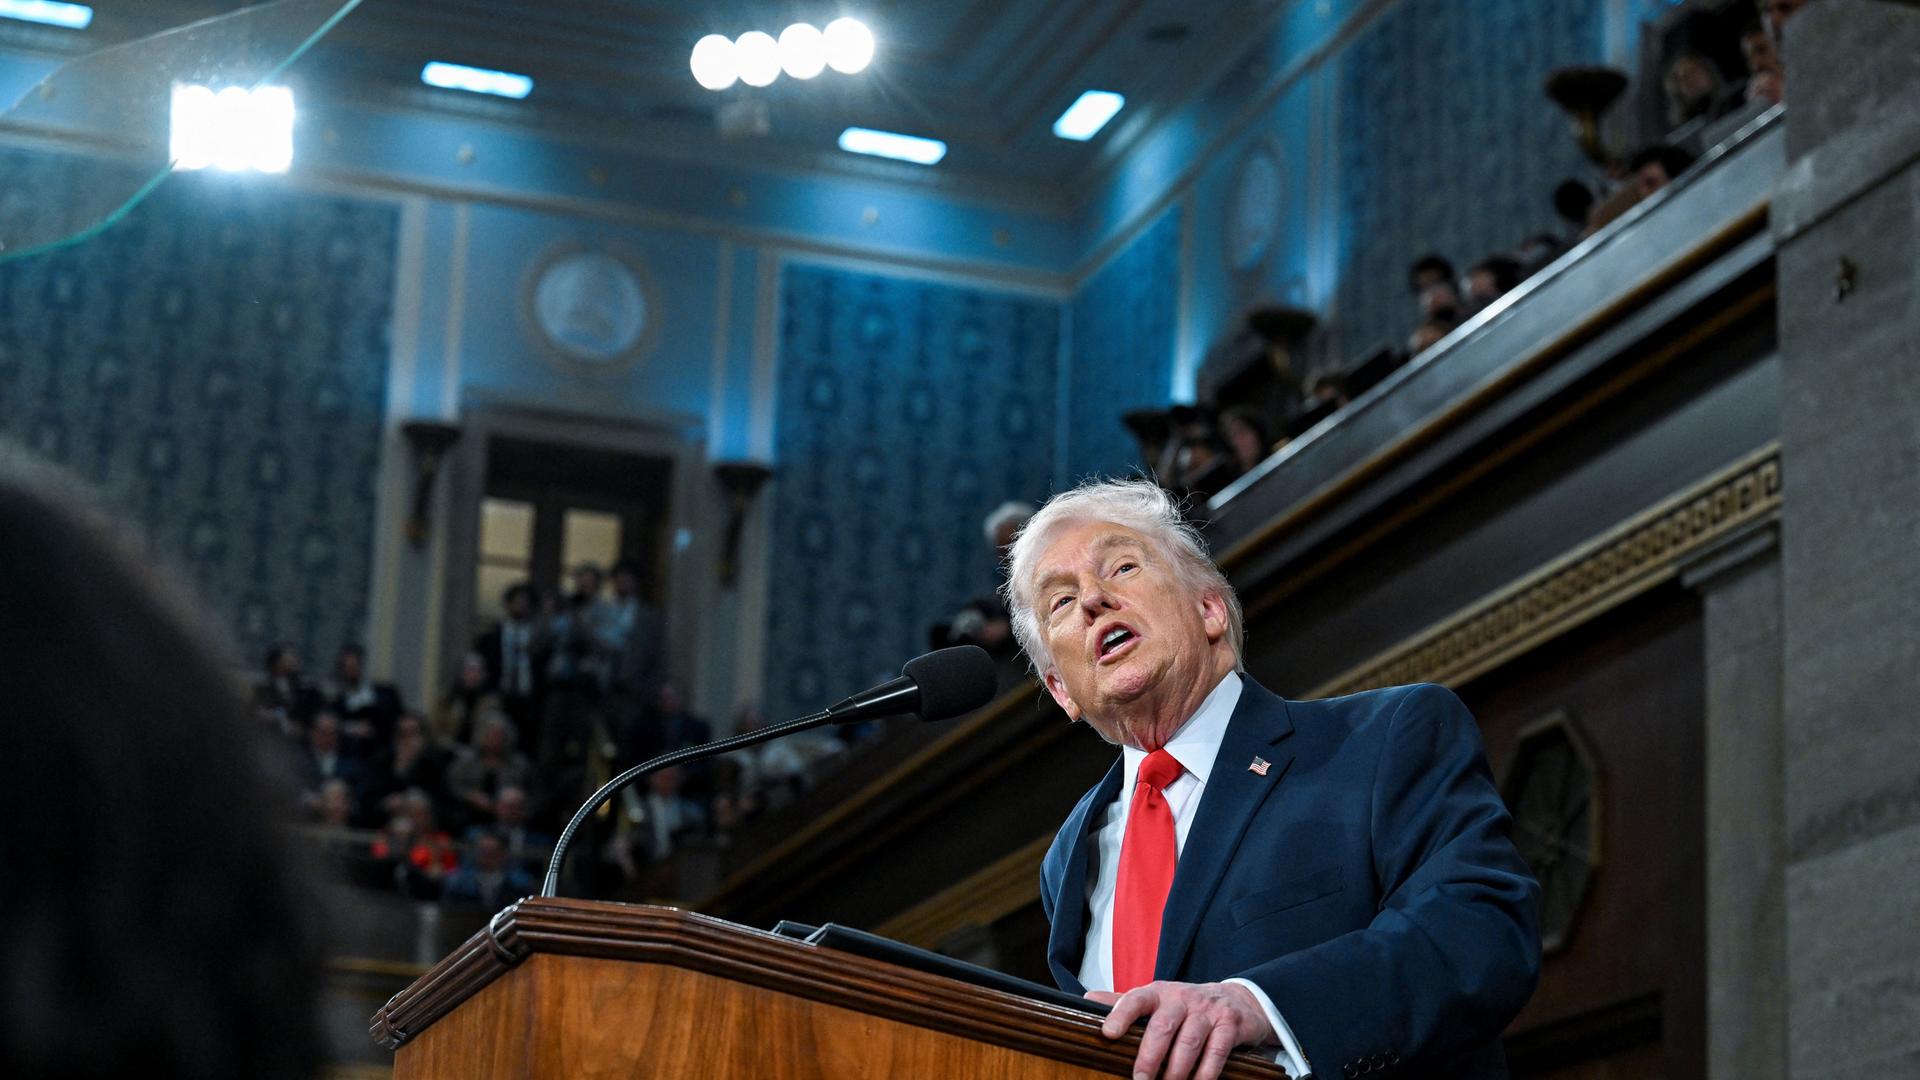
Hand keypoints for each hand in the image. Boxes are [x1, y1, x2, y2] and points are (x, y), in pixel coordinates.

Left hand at [1086, 980, 1275, 1079]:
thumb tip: (1088, 998)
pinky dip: (1205, 1073)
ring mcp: (1208, 1010)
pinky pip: (1216, 1051)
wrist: (1237, 1000)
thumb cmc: (1188, 1005)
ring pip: (1189, 1041)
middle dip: (1149, 1056)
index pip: (1136, 998)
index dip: (1121, 1013)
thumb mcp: (1158, 1000)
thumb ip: (1126, 1002)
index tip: (1108, 1033)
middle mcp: (1183, 998)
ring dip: (1176, 1070)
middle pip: (1162, 1026)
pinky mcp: (1230, 1024)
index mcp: (1160, 992)